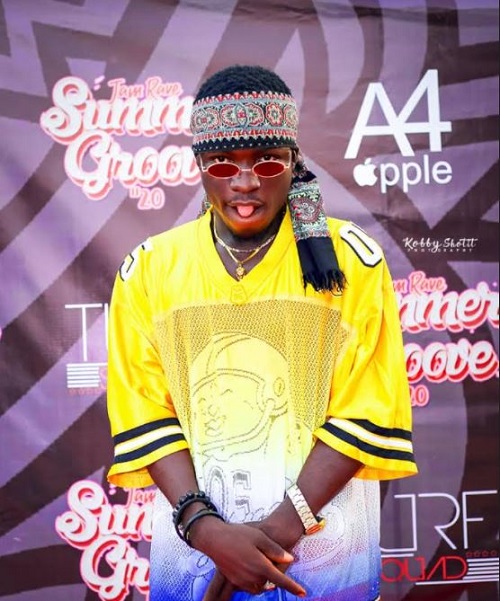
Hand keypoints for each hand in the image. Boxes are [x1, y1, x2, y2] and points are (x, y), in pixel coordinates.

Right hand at [190, 518, 305, 596]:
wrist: (213, 538)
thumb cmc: (238, 534)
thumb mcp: (259, 537)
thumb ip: (276, 550)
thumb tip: (291, 559)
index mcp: (260, 565)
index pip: (280, 580)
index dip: (292, 587)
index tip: (302, 592)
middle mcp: (251, 576)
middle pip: (270, 582)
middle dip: (275, 577)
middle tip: (275, 562)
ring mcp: (241, 580)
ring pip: (259, 587)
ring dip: (265, 581)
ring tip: (265, 567)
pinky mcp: (234, 580)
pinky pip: (249, 586)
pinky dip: (254, 582)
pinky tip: (253, 569)